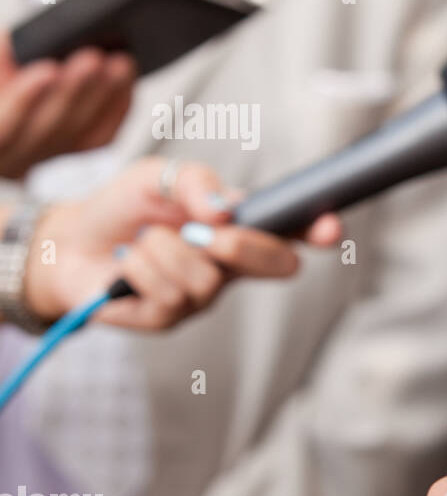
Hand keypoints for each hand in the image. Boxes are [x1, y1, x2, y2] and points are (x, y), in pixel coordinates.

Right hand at [0, 36, 135, 177]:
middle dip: (75, 90)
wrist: (6, 107)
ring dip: (105, 95)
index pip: (5, 125)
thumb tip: (14, 47)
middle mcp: (15, 157)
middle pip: (51, 128)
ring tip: (119, 63)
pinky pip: (102, 135)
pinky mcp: (74, 150)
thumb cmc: (2, 84)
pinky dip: (118, 105)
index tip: (49, 70)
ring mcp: (46, 157)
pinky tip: (127, 80)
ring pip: (82, 133)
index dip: (26, 97)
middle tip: (95, 58)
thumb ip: (1, 65)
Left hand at [24, 157, 341, 329]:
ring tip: (143, 243)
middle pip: (276, 265)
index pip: (293, 232)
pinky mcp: (170, 319)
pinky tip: (128, 265)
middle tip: (202, 231)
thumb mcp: (158, 176)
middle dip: (241, 246)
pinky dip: (141, 270)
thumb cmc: (124, 208)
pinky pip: (170, 297)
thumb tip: (224, 209)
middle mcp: (232, 266)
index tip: (329, 228)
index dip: (317, 230)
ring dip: (165, 251)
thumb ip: (196, 181)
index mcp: (241, 227)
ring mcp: (205, 296)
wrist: (69, 241)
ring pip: (209, 280)